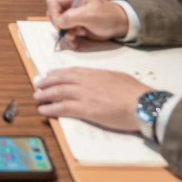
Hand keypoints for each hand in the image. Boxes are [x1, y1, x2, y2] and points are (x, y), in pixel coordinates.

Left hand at [34, 68, 151, 132]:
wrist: (143, 104)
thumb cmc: (137, 92)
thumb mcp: (119, 77)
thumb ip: (106, 78)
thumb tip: (102, 80)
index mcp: (95, 73)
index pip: (71, 71)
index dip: (58, 74)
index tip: (49, 75)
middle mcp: (86, 81)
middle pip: (60, 80)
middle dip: (47, 83)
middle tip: (38, 85)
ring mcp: (84, 94)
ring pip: (58, 92)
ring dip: (45, 95)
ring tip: (37, 97)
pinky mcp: (86, 109)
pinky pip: (63, 108)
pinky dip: (50, 109)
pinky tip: (43, 110)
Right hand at [44, 0, 128, 46]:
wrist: (120, 25)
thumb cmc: (107, 16)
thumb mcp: (90, 14)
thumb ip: (72, 17)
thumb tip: (59, 22)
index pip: (52, 2)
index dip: (54, 14)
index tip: (61, 25)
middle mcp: (70, 4)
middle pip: (53, 14)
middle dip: (61, 26)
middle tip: (71, 32)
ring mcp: (72, 16)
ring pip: (59, 26)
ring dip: (67, 34)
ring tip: (79, 36)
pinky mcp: (75, 25)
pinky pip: (66, 32)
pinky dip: (70, 39)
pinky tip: (77, 42)